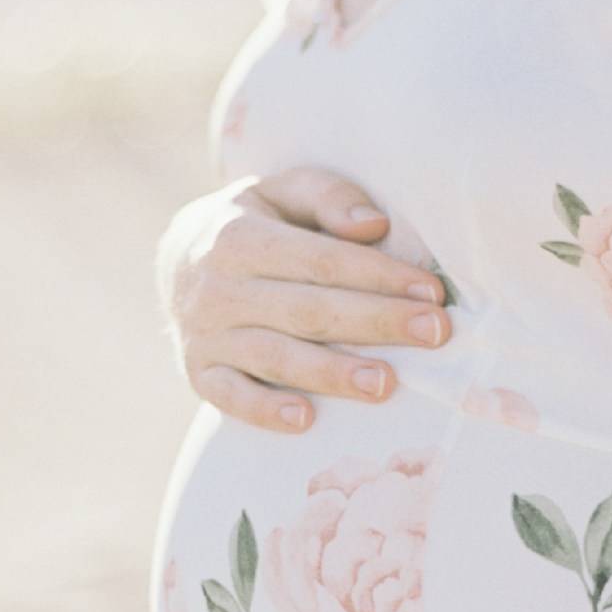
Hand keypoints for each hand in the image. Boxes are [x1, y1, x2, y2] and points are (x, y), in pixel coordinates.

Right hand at [156, 166, 450, 431]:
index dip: (379, 276)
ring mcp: (205, 335)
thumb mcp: (283, 192)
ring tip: (385, 383)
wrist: (178, 260)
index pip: (322, 260)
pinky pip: (230, 398)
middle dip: (376, 321)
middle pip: (308, 310)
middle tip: (433, 333)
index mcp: (241, 236)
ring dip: (332, 373)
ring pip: (276, 357)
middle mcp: (218, 288)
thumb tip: (374, 226)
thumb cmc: (255, 223)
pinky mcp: (198, 374)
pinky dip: (264, 411)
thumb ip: (328, 196)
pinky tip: (306, 419)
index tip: (431, 291)